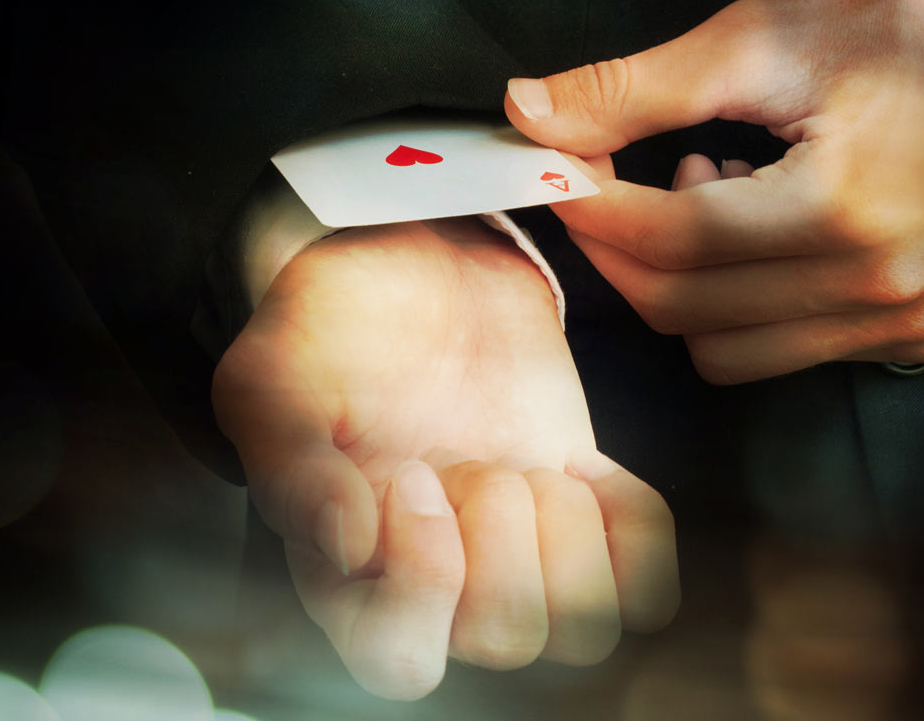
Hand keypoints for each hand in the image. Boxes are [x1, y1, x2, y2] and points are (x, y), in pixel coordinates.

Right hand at [212, 217, 677, 699]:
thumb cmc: (329, 327)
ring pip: (586, 633)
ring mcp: (519, 556)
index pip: (402, 666)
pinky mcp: (584, 514)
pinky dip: (633, 526)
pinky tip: (583, 468)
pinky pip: (648, 587)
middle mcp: (438, 587)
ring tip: (527, 467)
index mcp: (348, 576)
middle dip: (502, 536)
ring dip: (568, 537)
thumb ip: (293, 467)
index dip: (424, 583)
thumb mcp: (275, 380)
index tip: (410, 474)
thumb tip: (349, 545)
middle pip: (509, 641)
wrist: (408, 257)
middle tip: (469, 458)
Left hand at [505, 0, 923, 382]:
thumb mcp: (765, 36)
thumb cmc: (920, 24)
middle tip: (604, 181)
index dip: (591, 207)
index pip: (668, 241)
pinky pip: (779, 350)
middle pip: (681, 310)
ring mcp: (903, 322)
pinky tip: (757, 224)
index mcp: (846, 211)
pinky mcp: (914, 333)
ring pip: (721, 350)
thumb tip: (530, 112)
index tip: (555, 170)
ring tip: (708, 193)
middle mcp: (880, 289)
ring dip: (678, 283)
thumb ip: (635, 87)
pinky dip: (736, 302)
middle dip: (617, 248)